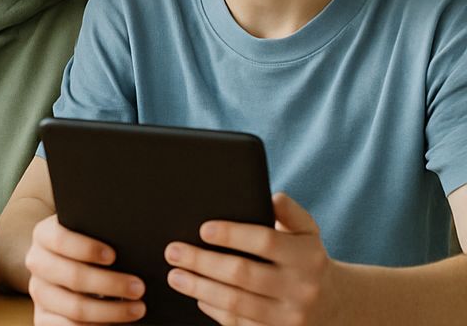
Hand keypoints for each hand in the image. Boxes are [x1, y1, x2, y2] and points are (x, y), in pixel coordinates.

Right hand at [25, 214, 145, 322]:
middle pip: (73, 276)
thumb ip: (101, 235)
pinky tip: (117, 323)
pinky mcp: (42, 318)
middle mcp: (37, 263)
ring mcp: (38, 292)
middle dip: (110, 283)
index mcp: (44, 235)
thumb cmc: (90, 249)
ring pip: (75, 308)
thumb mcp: (90, 235)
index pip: (60, 239)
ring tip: (137, 309)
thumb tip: (133, 248)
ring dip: (111, 311)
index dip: (86, 248)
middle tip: (138, 287)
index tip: (113, 256)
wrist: (71, 269)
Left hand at [165, 193, 339, 325]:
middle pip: (243, 274)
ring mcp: (290, 317)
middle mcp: (301, 288)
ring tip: (175, 276)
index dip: (232, 235)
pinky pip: (240, 324)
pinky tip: (198, 297)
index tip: (203, 229)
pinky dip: (214, 310)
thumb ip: (290, 211)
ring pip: (237, 303)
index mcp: (306, 256)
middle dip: (202, 262)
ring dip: (200, 289)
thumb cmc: (307, 259)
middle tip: (173, 251)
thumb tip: (272, 197)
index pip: (265, 241)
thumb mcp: (307, 231)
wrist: (336, 305)